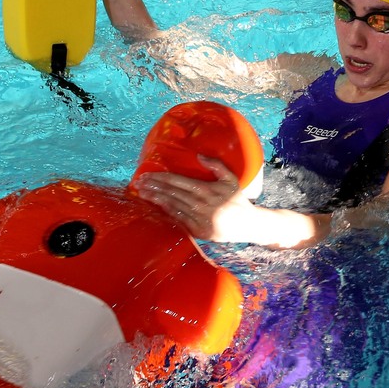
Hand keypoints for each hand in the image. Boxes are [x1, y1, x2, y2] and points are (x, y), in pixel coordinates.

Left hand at [133, 156, 258, 242]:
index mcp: (208, 190)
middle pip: (172, 194)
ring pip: (173, 207)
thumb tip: (199, 155)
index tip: (147, 175)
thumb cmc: (239, 200)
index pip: (178, 182)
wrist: (250, 225)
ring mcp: (200, 220)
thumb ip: (216, 165)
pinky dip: (167, 213)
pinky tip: (156, 207)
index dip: (161, 178)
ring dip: (156, 200)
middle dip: (154, 188)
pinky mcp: (199, 232)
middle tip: (138, 183)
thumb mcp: (231, 179)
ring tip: (142, 193)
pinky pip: (179, 221)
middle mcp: (202, 205)